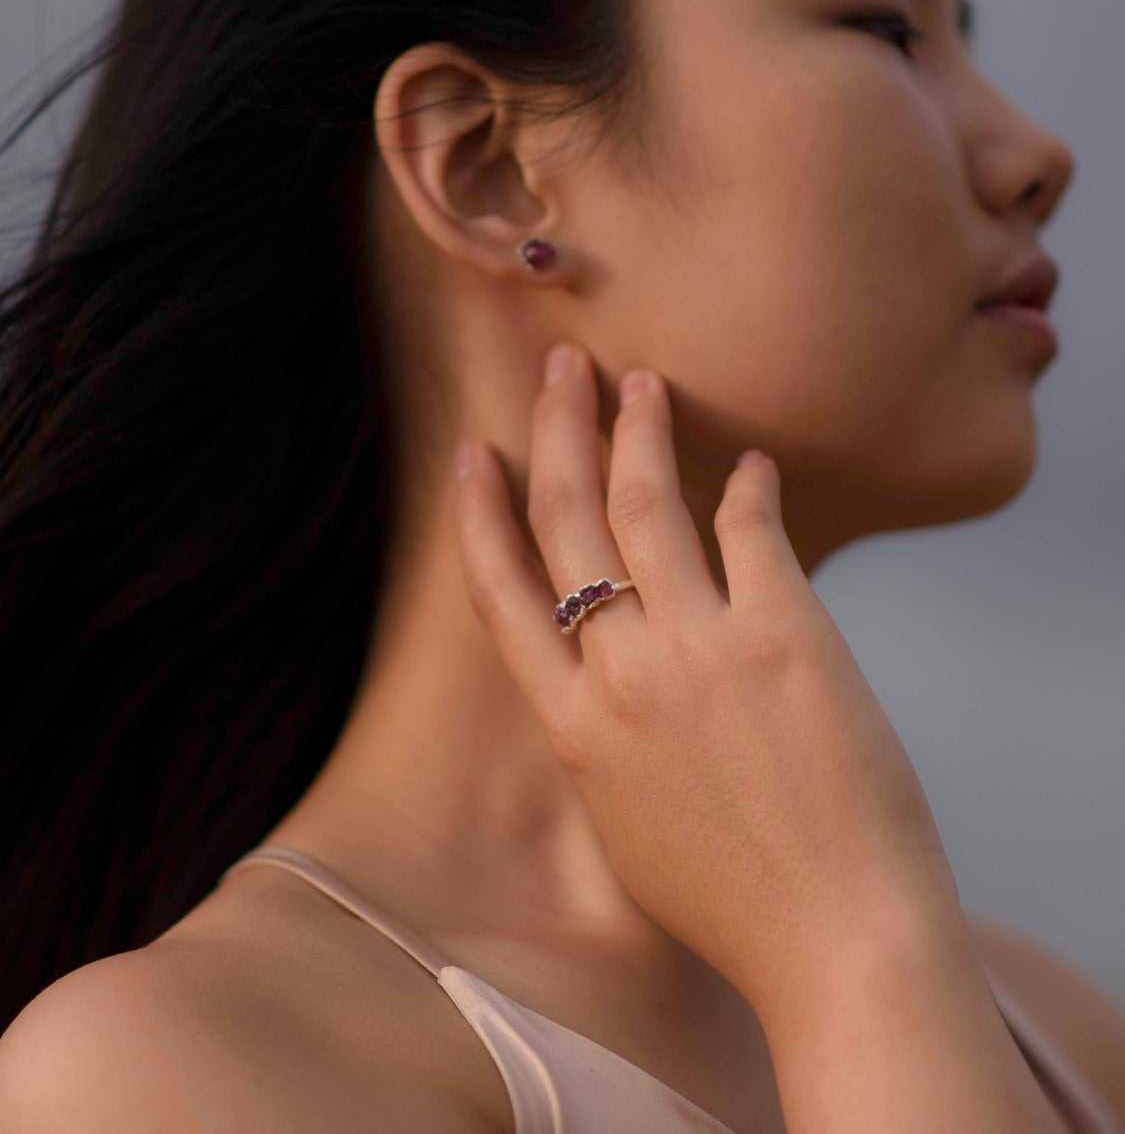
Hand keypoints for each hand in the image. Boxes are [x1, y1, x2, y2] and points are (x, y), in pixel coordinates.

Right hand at [451, 344, 965, 1016]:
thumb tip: (603, 670)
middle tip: (561, 368)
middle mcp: (622, 673)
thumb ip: (599, 736)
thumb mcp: (624, 822)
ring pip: (648, 506)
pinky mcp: (786, 638)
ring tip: (640, 382)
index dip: (480, 513)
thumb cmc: (731, 904)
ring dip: (639, 431)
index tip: (476, 452)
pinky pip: (753, 532)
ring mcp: (702, 650)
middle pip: (567, 520)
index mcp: (572, 726)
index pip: (501, 593)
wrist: (837, 944)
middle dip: (558, 431)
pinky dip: (750, 489)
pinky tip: (752, 463)